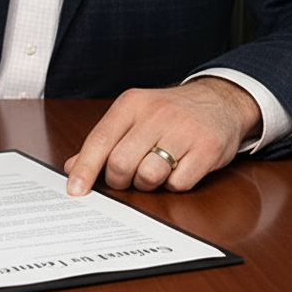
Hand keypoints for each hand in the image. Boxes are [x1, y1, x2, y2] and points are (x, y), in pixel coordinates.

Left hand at [64, 77, 261, 194]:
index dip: (85, 168)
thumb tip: (72, 166)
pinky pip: (178, 184)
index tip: (74, 190)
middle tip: (127, 177)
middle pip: (121, 163)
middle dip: (119, 179)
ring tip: (154, 170)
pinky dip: (173, 185)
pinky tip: (177, 169)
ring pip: (148, 175)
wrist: (218, 101)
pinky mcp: (207, 149)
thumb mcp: (133, 116)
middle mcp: (155, 114)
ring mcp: (182, 131)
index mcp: (131, 104)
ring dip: (146, 183)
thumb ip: (104, 140)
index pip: (99, 139)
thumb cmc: (168, 113)